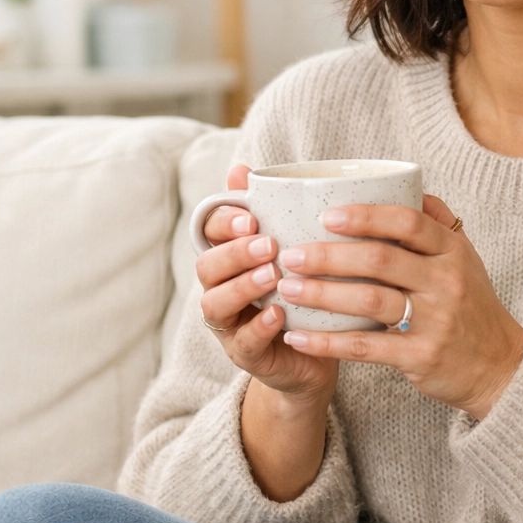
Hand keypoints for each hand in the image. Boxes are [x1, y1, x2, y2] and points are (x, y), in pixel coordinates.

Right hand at [196, 164, 338, 404]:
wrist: (316, 353)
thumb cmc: (303, 290)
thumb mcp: (294, 247)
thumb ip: (272, 210)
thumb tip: (241, 167)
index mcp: (230, 257)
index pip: (209, 232)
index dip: (223, 223)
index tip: (250, 216)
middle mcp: (221, 288)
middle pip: (206, 267)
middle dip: (234, 252)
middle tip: (267, 243)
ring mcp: (230, 325)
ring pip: (215, 305)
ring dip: (242, 286)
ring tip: (272, 275)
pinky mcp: (247, 355)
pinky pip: (244, 343)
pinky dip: (259, 327)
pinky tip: (278, 314)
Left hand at [274, 195, 522, 420]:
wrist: (501, 366)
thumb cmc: (473, 305)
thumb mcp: (466, 258)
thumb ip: (436, 222)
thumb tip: (407, 184)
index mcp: (452, 250)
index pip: (408, 221)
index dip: (365, 216)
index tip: (327, 215)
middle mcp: (445, 281)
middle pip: (380, 259)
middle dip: (329, 255)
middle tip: (291, 254)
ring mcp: (434, 320)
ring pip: (368, 301)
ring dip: (321, 294)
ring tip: (287, 289)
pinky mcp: (420, 357)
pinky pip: (365, 346)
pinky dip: (328, 342)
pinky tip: (298, 337)